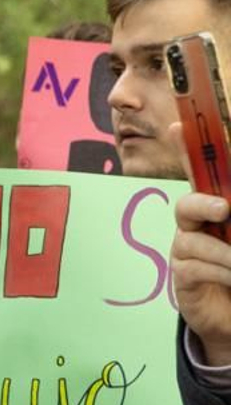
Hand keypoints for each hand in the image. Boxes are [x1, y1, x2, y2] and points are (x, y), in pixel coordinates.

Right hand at [169, 125, 230, 364]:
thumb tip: (229, 201)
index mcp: (214, 208)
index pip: (198, 173)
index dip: (185, 149)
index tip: (179, 126)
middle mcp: (194, 225)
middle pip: (185, 205)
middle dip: (202, 204)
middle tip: (226, 210)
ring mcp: (185, 250)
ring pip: (195, 242)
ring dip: (226, 253)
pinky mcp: (181, 277)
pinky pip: (195, 268)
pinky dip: (221, 272)